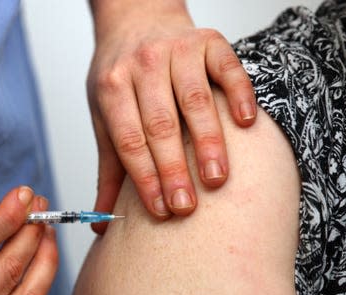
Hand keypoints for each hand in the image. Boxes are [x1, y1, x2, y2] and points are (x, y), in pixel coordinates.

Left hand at [88, 1, 255, 231]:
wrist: (137, 18)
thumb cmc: (120, 76)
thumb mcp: (104, 117)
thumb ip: (109, 169)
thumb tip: (100, 223)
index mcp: (112, 87)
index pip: (129, 140)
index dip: (144, 177)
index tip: (160, 210)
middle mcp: (143, 65)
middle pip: (160, 124)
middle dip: (173, 169)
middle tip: (186, 206)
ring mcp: (177, 50)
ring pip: (195, 100)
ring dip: (208, 142)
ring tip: (216, 179)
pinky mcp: (209, 40)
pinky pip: (228, 68)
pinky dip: (238, 95)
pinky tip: (245, 124)